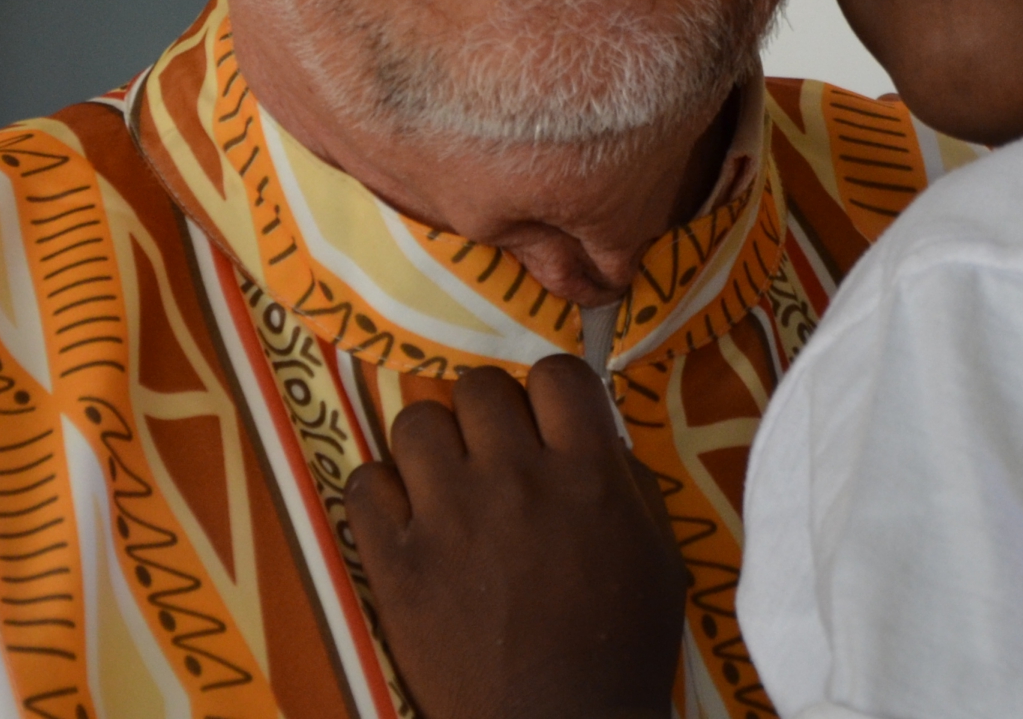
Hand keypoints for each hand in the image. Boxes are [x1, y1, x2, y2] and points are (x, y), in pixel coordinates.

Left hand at [344, 355, 685, 718]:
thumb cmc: (620, 649)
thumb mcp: (658, 556)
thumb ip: (627, 482)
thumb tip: (594, 436)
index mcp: (586, 474)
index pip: (557, 373)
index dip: (550, 391)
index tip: (546, 419)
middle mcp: (515, 479)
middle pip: (479, 388)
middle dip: (488, 416)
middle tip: (493, 456)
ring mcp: (448, 518)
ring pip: (415, 421)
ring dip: (432, 447)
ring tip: (444, 485)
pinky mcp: (396, 563)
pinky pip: (364, 483)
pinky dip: (382, 494)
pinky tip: (407, 520)